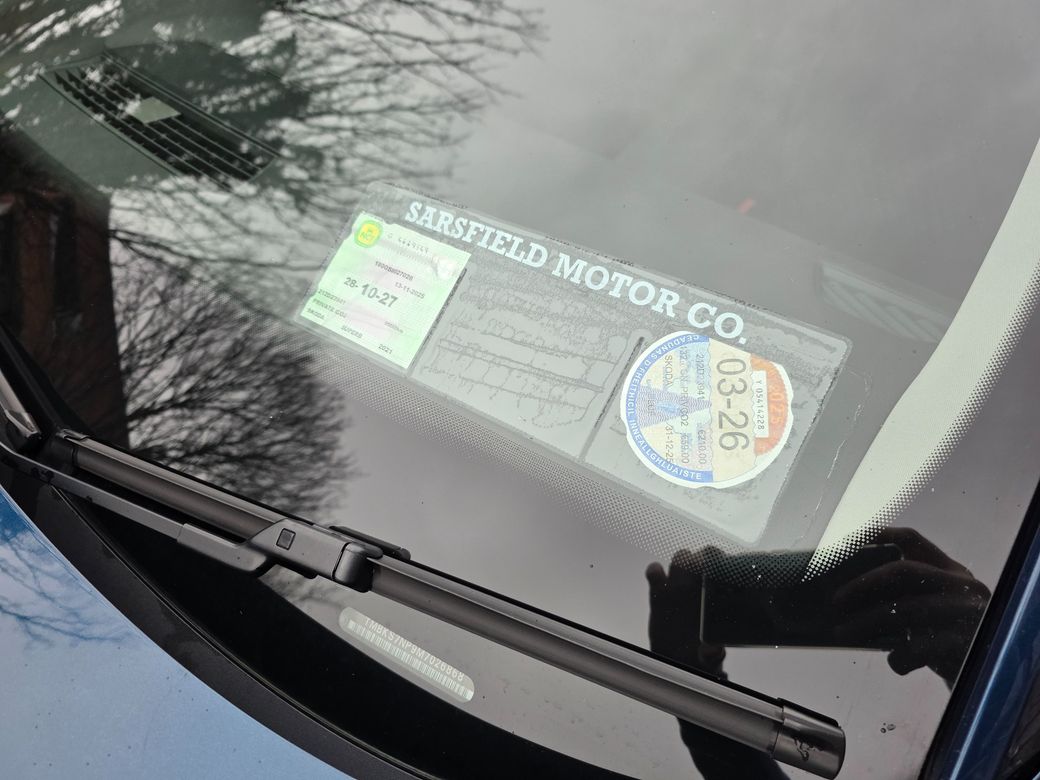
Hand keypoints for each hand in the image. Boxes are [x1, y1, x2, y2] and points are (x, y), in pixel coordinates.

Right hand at [646, 548, 724, 675]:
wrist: (676, 661)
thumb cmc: (699, 657)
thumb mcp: (709, 659)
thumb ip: (712, 656)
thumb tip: (715, 651)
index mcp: (715, 598)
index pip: (722, 569)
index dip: (721, 564)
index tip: (718, 569)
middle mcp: (698, 587)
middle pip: (703, 557)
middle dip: (702, 557)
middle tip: (700, 569)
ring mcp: (678, 588)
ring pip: (681, 558)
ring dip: (681, 561)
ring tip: (680, 580)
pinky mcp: (659, 594)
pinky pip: (655, 573)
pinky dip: (654, 571)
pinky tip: (657, 577)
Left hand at [832, 527, 989, 683]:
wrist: (991, 679)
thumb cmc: (947, 639)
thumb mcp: (934, 610)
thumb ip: (904, 596)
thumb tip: (845, 596)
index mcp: (952, 571)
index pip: (911, 540)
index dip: (876, 535)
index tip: (845, 539)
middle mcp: (962, 586)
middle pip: (903, 571)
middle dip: (863, 584)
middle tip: (835, 600)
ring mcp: (966, 614)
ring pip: (904, 610)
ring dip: (866, 622)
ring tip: (841, 632)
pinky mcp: (964, 645)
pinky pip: (917, 648)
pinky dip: (898, 657)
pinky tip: (893, 662)